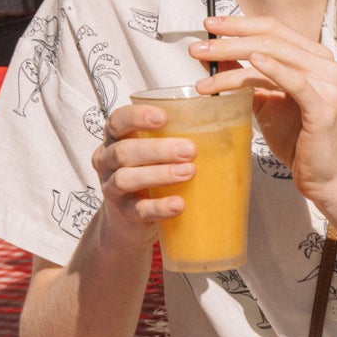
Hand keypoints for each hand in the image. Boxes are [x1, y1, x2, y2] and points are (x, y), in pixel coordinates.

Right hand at [92, 101, 196, 245]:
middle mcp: (107, 161)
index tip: (164, 116)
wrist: (130, 219)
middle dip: (158, 149)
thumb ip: (176, 138)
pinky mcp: (124, 214)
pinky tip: (179, 204)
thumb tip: (229, 127)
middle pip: (124, 151)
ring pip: (126, 178)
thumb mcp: (154, 153)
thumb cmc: (149, 175)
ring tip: (189, 172)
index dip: (137, 116)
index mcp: (115, 139)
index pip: (118, 121)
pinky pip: (139, 210)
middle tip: (190, 150)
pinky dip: (160, 207)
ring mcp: (112, 189)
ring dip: (159, 174)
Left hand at [190, 17, 336, 209]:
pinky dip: (274, 68)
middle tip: (198, 47)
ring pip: (277, 55)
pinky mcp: (324, 106)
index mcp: (312, 58)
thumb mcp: (263, 101)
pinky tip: (253, 61)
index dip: (239, 24)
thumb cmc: (297, 140)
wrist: (323, 177)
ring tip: (206, 65)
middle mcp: (324, 64)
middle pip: (272, 38)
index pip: (273, 28)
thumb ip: (243, 75)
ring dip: (237, 56)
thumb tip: (211, 54)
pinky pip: (296, 81)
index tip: (209, 25)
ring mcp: (327, 83)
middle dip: (230, 39)